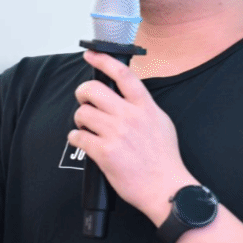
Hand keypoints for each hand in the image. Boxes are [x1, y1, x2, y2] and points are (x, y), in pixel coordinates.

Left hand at [69, 50, 196, 224]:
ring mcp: (116, 134)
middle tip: (84, 100)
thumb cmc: (164, 158)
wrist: (166, 188)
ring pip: (82, 113)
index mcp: (145, 106)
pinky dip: (76, 137)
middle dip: (83, 93)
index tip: (90, 54)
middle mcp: (130, 116)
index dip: (103, 60)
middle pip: (93, 90)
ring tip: (87, 127)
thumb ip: (143, 105)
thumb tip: (126, 94)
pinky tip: (83, 141)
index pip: (122, 74)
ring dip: (80, 119)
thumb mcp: (161, 122)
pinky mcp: (104, 152)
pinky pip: (78, 136)